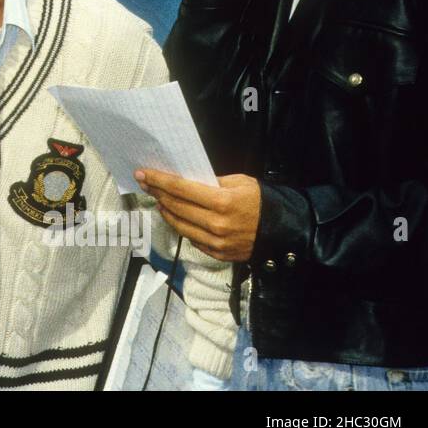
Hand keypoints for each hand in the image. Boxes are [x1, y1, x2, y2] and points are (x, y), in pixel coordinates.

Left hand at [135, 169, 261, 262]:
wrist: (284, 232)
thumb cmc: (262, 201)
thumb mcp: (240, 182)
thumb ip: (212, 181)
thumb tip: (186, 180)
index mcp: (222, 202)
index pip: (180, 188)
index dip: (159, 180)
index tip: (142, 173)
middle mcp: (216, 224)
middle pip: (176, 206)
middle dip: (157, 193)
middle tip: (146, 184)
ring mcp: (216, 242)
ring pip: (179, 225)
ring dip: (165, 211)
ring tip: (158, 200)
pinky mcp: (218, 254)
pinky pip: (191, 238)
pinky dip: (181, 226)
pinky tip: (176, 216)